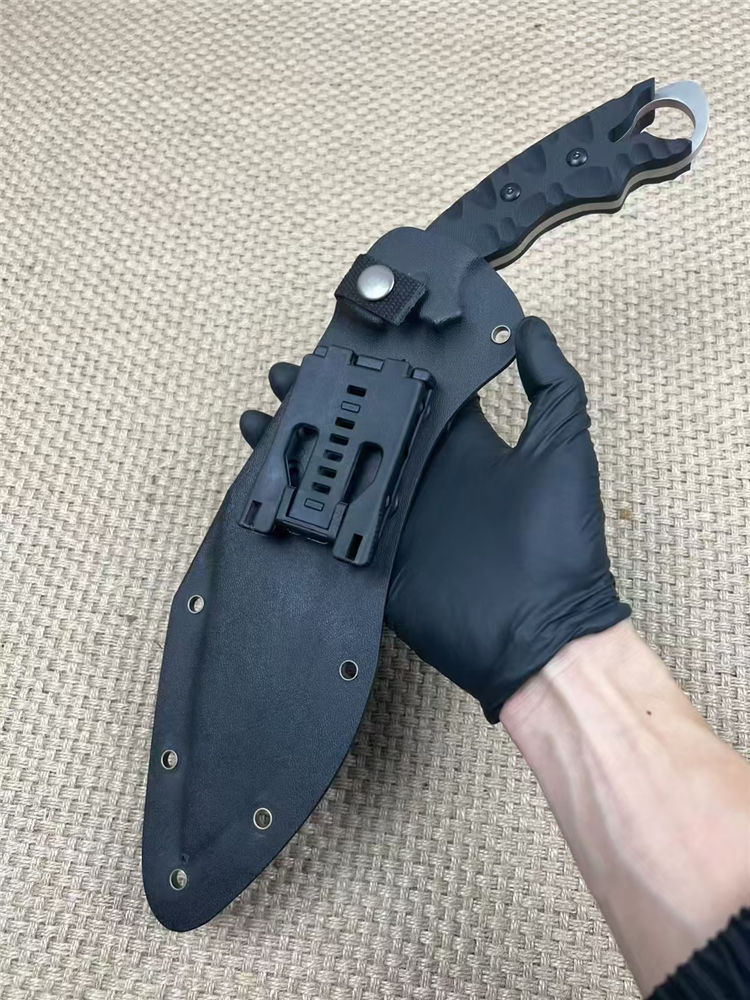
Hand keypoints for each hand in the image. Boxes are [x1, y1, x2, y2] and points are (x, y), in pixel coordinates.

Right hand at [241, 317, 629, 721]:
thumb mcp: (563, 449)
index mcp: (462, 444)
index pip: (413, 393)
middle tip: (286, 373)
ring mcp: (394, 514)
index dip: (381, 367)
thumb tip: (530, 325)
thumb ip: (552, 384)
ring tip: (261, 414)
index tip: (348, 334)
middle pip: (363, 426)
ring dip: (300, 443)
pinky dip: (293, 502)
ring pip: (336, 469)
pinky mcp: (372, 554)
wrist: (540, 633)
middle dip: (324, 399)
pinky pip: (326, 523)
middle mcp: (422, 473)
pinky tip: (261, 476)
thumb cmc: (560, 542)